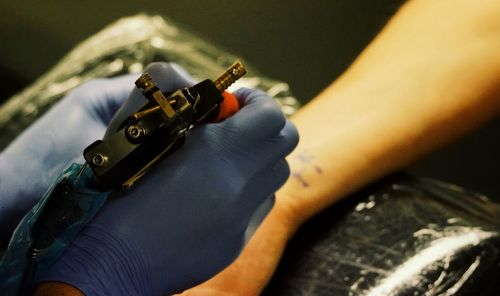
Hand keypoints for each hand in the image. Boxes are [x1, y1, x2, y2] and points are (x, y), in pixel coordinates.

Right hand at [35, 64, 298, 294]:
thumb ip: (189, 116)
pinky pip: (262, 204)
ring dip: (261, 156)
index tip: (236, 100)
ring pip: (277, 174)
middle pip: (285, 141)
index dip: (258, 100)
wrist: (111, 261)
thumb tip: (219, 106)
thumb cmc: (117, 194)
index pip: (271, 114)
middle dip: (266, 125)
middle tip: (238, 124)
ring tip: (229, 156)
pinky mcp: (237, 241)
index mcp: (216, 153)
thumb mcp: (149, 140)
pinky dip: (252, 187)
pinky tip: (222, 189)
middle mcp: (239, 186)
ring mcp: (241, 218)